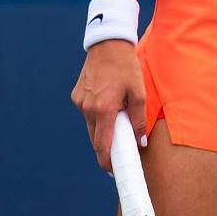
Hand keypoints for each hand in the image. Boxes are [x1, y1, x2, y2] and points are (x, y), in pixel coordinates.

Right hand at [71, 40, 145, 171]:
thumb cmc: (126, 67)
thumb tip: (140, 142)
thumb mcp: (139, 92)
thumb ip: (139, 120)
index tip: (114, 173)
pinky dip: (97, 115)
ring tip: (118, 121)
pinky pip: (87, 113)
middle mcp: (87, 108)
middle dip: (107, 147)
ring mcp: (79, 102)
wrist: (107, 43)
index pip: (102, 146)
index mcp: (103, 109)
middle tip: (122, 151)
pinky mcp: (76, 96)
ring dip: (103, 129)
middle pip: (96, 139)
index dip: (107, 163)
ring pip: (91, 126)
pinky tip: (108, 104)